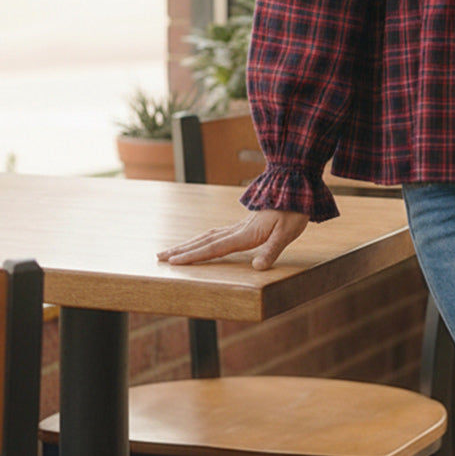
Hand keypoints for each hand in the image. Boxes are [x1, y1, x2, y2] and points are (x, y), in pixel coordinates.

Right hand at [157, 209, 308, 271]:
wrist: (295, 188)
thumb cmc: (293, 211)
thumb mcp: (287, 233)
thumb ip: (272, 250)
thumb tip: (257, 267)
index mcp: (245, 234)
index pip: (214, 247)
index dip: (194, 256)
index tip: (174, 262)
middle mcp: (238, 230)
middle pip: (204, 241)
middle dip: (181, 250)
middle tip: (159, 257)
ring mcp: (239, 227)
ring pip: (207, 236)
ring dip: (189, 244)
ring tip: (172, 251)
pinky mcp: (244, 225)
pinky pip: (217, 234)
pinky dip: (203, 240)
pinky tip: (200, 243)